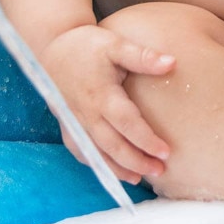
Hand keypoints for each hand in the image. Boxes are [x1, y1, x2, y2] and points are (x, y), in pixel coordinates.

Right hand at [40, 23, 174, 183]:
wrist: (51, 48)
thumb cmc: (87, 45)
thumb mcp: (116, 44)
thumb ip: (142, 56)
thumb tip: (172, 63)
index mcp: (101, 95)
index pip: (127, 124)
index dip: (146, 140)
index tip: (166, 152)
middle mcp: (86, 114)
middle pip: (113, 146)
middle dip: (136, 162)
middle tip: (160, 171)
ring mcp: (74, 123)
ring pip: (96, 154)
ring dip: (117, 169)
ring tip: (139, 179)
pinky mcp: (67, 127)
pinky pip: (81, 152)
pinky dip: (97, 165)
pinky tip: (112, 171)